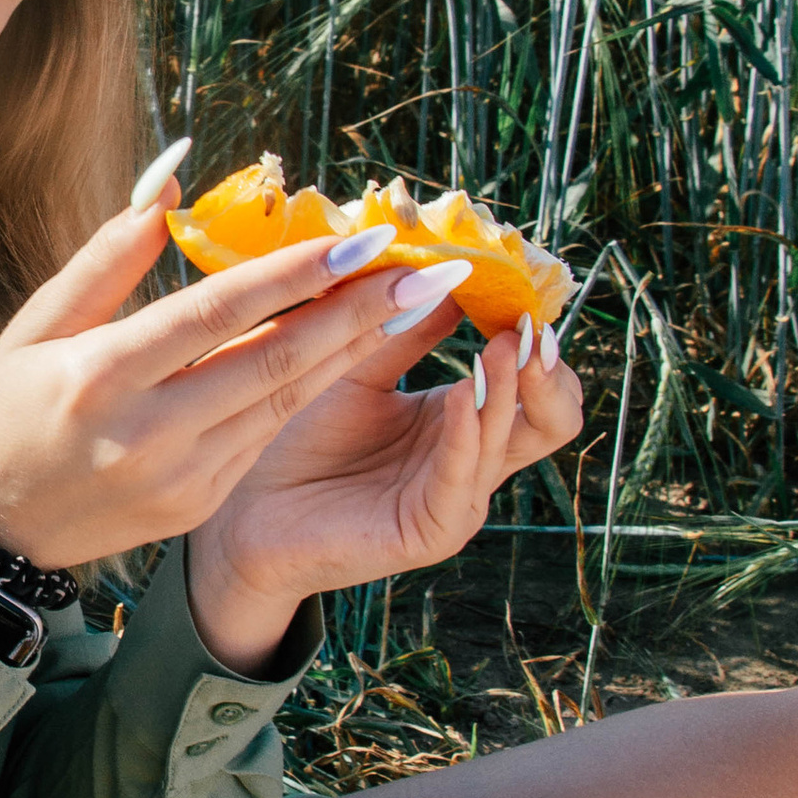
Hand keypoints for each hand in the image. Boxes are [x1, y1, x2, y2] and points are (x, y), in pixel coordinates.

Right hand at [0, 198, 462, 578]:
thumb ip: (105, 259)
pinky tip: (347, 352)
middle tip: (420, 271)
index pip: (217, 312)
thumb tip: (168, 182)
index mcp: (101, 375)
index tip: (357, 239)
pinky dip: (307, 390)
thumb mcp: (32, 328)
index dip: (294, 274)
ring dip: (348, 350)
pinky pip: (263, 435)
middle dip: (354, 312)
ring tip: (404, 305)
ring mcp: (179, 477)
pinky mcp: (197, 505)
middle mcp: (148, 431)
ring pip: (282, 401)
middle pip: (272, 360)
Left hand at [187, 307, 583, 668]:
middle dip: (545, 370)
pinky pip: (463, 483)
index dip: (534, 341)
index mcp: (461, 420)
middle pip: (551, 417)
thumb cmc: (297, 437)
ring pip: (513, 443)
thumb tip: (449, 266)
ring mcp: (456, 498)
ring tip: (500, 347)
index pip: (532, 382)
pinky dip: (467, 436)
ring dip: (508, 391)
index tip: (522, 293)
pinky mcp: (429, 530)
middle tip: (530, 326)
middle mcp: (471, 460)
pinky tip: (459, 397)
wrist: (246, 510)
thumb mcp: (358, 369)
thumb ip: (405, 329)